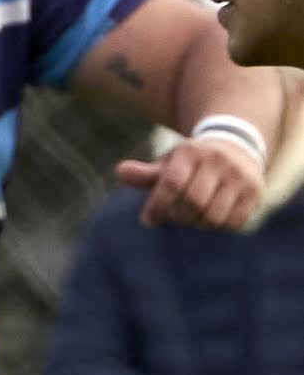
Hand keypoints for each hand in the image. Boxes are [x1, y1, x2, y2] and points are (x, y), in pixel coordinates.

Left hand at [121, 132, 263, 231]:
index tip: (148, 221)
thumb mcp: (169, 164)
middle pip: (192, 203)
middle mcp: (217, 160)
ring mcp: (239, 175)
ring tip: (193, 215)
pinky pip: (232, 223)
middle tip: (173, 216)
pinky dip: (218, 226)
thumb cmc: (191, 163)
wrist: (236, 148)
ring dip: (197, 223)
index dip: (157, 207)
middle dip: (177, 217)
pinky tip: (212, 215)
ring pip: (212, 216)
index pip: (171, 184)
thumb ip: (146, 174)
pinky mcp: (254, 191)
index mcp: (190, 152)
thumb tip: (120, 171)